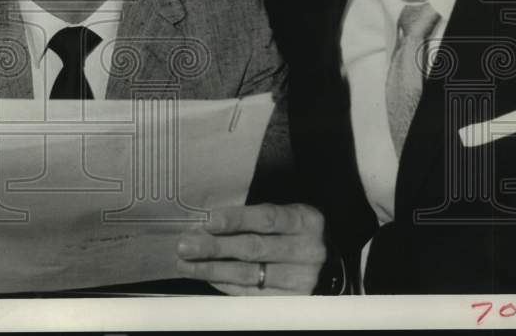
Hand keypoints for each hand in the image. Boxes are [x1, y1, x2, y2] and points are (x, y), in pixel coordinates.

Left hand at [175, 203, 326, 294]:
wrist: (330, 262)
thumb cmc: (295, 231)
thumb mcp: (286, 214)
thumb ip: (254, 216)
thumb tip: (207, 222)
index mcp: (305, 221)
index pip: (267, 218)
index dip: (236, 220)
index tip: (208, 220)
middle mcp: (307, 251)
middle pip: (254, 249)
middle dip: (214, 247)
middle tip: (185, 245)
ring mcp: (301, 280)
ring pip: (249, 275)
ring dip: (212, 269)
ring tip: (185, 263)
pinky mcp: (291, 301)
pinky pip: (251, 294)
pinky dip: (225, 285)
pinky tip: (205, 276)